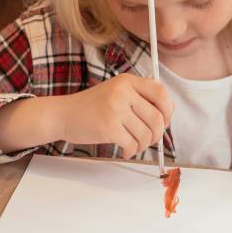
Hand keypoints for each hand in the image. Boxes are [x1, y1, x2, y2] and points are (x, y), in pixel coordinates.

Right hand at [56, 74, 172, 159]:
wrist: (63, 114)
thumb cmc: (91, 106)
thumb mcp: (115, 92)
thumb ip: (138, 98)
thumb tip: (166, 118)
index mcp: (126, 81)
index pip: (160, 92)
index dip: (168, 110)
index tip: (164, 121)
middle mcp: (122, 91)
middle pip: (157, 117)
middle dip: (157, 134)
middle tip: (149, 140)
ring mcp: (115, 109)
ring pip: (146, 134)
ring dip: (143, 145)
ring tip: (134, 145)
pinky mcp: (108, 127)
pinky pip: (132, 144)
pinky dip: (131, 151)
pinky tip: (125, 150)